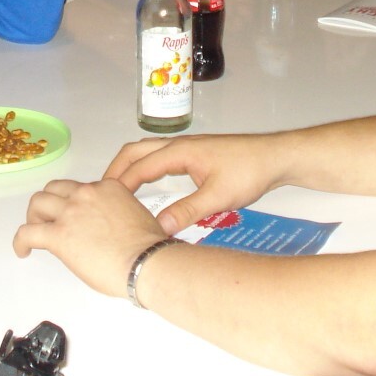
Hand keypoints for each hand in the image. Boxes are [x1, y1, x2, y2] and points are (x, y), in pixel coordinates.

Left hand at [12, 178, 167, 297]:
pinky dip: (20, 241)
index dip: (73, 202)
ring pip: (38, 202)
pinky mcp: (59, 234)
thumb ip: (116, 212)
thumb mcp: (136, 215)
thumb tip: (107, 227)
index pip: (80, 188)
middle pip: (55, 189)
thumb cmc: (147, 248)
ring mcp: (71, 212)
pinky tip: (23, 250)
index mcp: (107, 187)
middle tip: (48, 219)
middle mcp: (86, 194)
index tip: (73, 214)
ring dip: (34, 217)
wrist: (145, 261)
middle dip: (49, 203)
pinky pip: (27, 232)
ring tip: (35, 231)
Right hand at [103, 134, 286, 232]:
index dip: (119, 184)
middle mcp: (178, 145)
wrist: (274, 157)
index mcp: (179, 152)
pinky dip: (143, 168)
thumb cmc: (248, 172)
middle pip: (135, 151)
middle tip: (101, 195)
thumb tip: (156, 229)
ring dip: (128, 167)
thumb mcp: (218, 197)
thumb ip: (186, 212)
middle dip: (115, 170)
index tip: (102, 202)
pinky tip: (145, 187)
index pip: (139, 166)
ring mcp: (185, 148)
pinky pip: (158, 157)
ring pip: (146, 152)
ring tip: (116, 192)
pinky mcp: (193, 154)